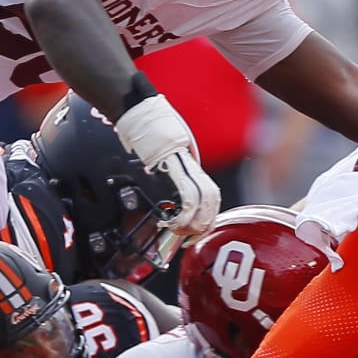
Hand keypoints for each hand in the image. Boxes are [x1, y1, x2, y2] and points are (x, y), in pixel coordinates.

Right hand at [114, 94, 219, 234]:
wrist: (144, 119)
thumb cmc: (153, 138)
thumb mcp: (168, 161)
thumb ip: (173, 176)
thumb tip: (168, 194)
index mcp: (194, 169)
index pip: (213, 198)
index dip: (209, 218)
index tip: (198, 232)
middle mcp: (194, 170)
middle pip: (212, 202)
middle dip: (203, 224)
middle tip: (190, 238)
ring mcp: (186, 169)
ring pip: (202, 203)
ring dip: (192, 224)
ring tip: (178, 232)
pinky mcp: (175, 170)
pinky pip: (187, 198)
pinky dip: (183, 216)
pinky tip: (172, 223)